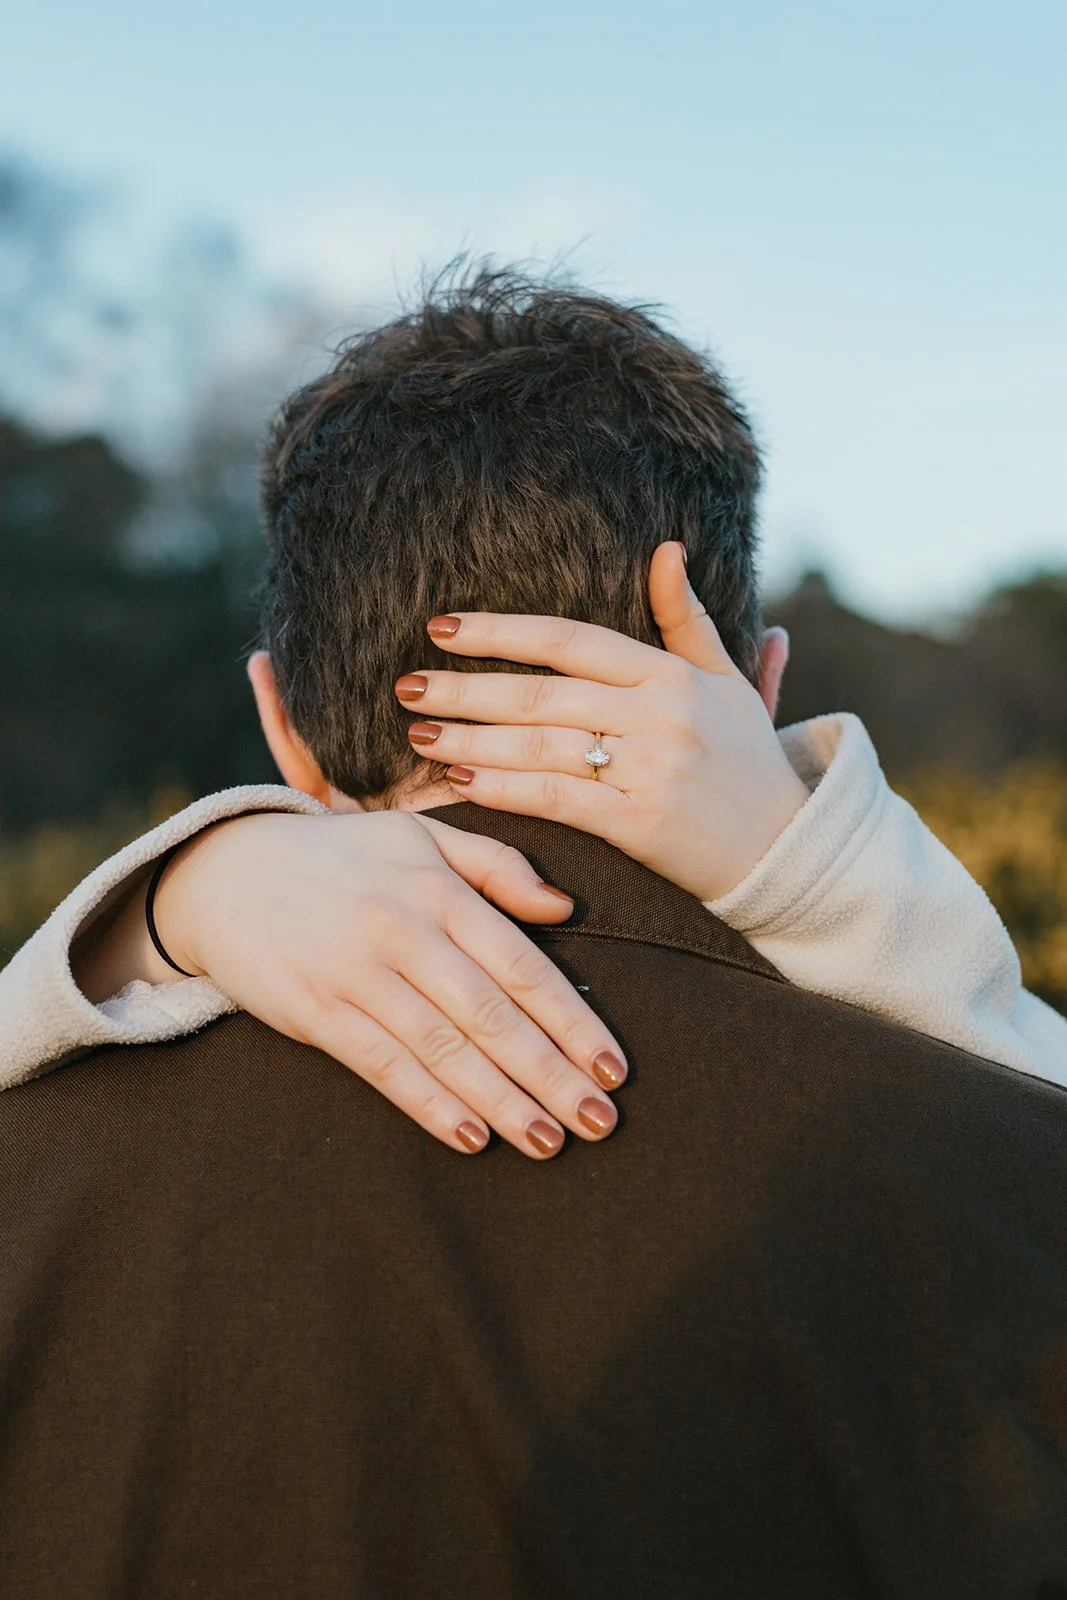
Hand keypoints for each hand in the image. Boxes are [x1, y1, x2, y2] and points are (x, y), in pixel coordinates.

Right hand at [79, 811, 626, 1159]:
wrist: (223, 872)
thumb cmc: (339, 857)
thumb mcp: (419, 836)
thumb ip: (497, 865)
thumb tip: (567, 908)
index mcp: (438, 886)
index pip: (522, 963)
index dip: (574, 1021)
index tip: (616, 1068)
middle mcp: (401, 927)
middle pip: (491, 1013)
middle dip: (552, 1073)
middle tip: (601, 1124)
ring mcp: (354, 971)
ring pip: (442, 1047)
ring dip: (502, 1100)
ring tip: (550, 1141)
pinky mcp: (312, 1009)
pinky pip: (381, 1064)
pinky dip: (428, 1103)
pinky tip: (472, 1136)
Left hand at [396, 543, 809, 902]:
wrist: (787, 848)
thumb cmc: (748, 762)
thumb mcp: (727, 681)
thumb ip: (688, 619)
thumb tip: (667, 549)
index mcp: (671, 675)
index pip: (571, 641)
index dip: (502, 631)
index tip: (443, 628)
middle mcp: (660, 715)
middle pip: (543, 693)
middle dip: (467, 688)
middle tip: (405, 685)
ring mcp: (650, 769)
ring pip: (542, 745)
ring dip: (472, 739)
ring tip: (418, 734)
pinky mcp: (640, 823)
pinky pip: (558, 799)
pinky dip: (505, 789)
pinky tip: (459, 781)